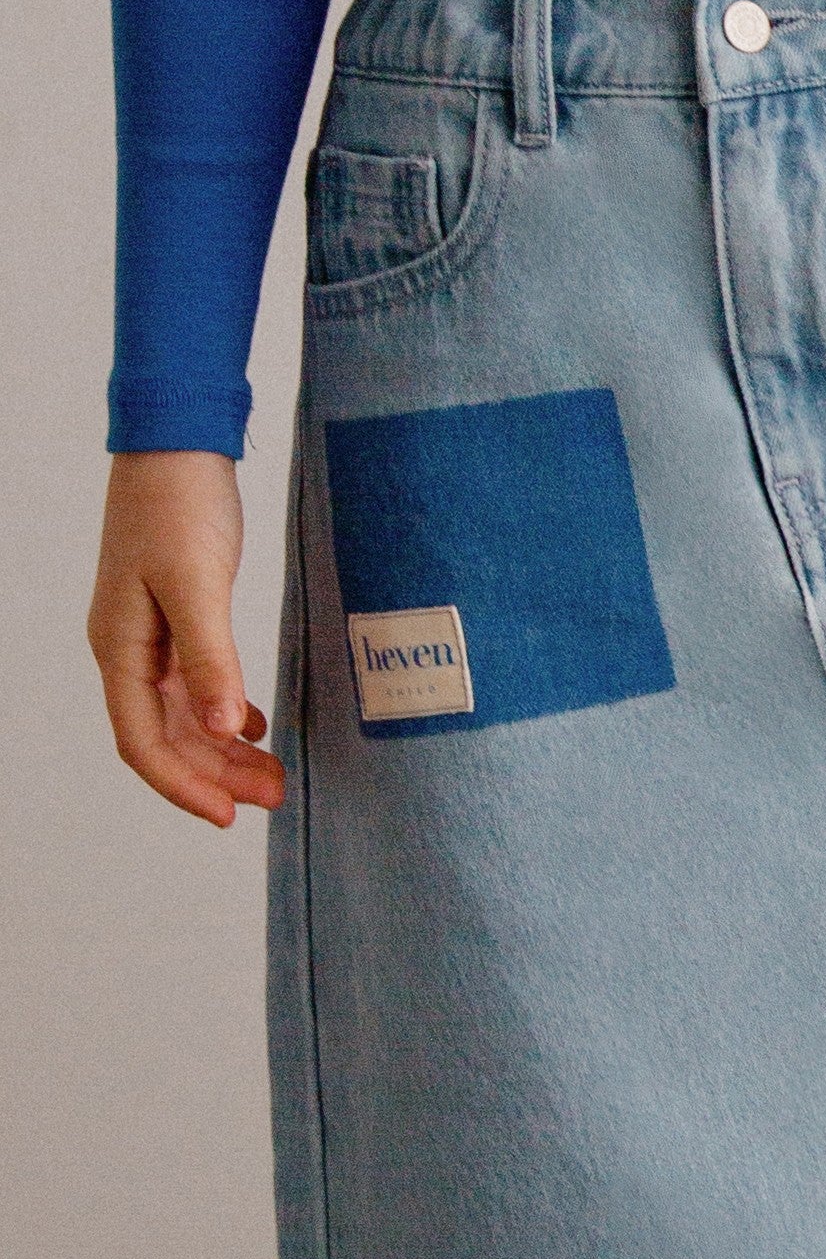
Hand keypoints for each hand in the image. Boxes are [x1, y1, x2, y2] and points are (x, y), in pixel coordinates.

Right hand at [88, 452, 284, 826]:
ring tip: (274, 776)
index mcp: (119, 647)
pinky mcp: (177, 619)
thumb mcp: (197, 583)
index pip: (143, 741)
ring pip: (185, 716)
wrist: (179, 441)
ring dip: (224, 751)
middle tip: (273, 798)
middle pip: (166, 738)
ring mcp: (151, 637)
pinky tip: (256, 727)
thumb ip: (211, 658)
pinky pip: (196, 686)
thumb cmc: (179, 502)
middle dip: (215, 775)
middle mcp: (128, 649)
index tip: (228, 817)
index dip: (183, 786)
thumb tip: (222, 730)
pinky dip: (226, 713)